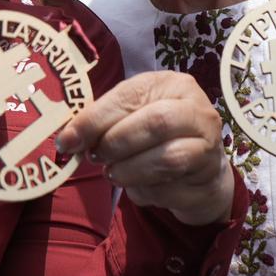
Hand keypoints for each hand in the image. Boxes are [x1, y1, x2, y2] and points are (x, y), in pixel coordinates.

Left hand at [55, 71, 234, 226]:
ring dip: (129, 170)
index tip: (67, 140)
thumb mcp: (132, 118)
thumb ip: (105, 122)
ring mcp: (208, 144)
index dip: (95, 118)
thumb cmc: (158, 137)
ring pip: (166, 158)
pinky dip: (146, 191)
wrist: (200, 171)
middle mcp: (196, 109)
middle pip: (154, 122)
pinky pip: (171, 187)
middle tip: (94, 157)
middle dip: (115, 142)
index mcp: (171, 84)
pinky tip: (139, 186)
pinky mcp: (208, 177)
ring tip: (112, 173)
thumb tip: (68, 139)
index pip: (130, 95)